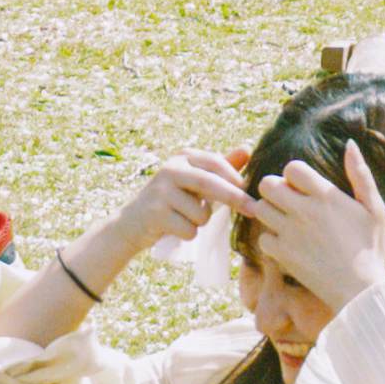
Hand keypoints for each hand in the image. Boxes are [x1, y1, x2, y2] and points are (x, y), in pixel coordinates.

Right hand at [90, 150, 250, 287]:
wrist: (131, 223)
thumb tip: (247, 149)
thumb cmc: (172, 201)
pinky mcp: (155, 214)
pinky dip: (188, 235)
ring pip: (201, 213)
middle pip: (209, 184)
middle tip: (253, 210)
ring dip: (200, 222)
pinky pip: (189, 230)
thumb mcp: (194, 181)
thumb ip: (220, 168)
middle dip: (234, 198)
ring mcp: (160, 191)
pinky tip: (173, 229)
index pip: (215, 163)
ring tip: (184, 218)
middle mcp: (170, 169)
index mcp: (182, 157)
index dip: (235, 178)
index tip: (251, 193)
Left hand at [253, 146, 384, 310]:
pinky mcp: (283, 255)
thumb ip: (360, 174)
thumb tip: (350, 144)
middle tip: (288, 202)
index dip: (294, 175)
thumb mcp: (374, 208)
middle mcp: (304, 211)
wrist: (360, 290)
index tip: (303, 187)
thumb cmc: (371, 247)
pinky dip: (270, 240)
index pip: (291, 168)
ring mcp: (290, 234)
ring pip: (260, 209)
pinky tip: (286, 243)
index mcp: (326, 195)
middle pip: (267, 184)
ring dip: (269, 212)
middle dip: (275, 190)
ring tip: (285, 221)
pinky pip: (262, 238)